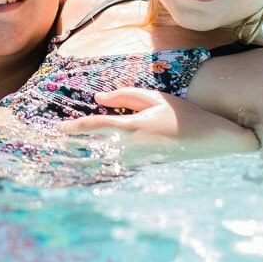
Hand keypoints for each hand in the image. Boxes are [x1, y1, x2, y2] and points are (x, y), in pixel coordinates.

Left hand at [60, 88, 260, 156]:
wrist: (211, 140)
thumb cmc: (183, 114)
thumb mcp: (155, 98)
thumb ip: (125, 96)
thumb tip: (99, 98)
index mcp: (132, 127)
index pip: (94, 126)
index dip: (74, 127)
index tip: (58, 128)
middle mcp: (131, 147)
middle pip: (92, 146)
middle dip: (71, 145)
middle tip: (51, 144)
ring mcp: (137, 160)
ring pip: (102, 158)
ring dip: (83, 156)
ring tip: (63, 154)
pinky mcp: (144, 166)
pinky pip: (116, 163)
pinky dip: (101, 162)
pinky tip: (91, 161)